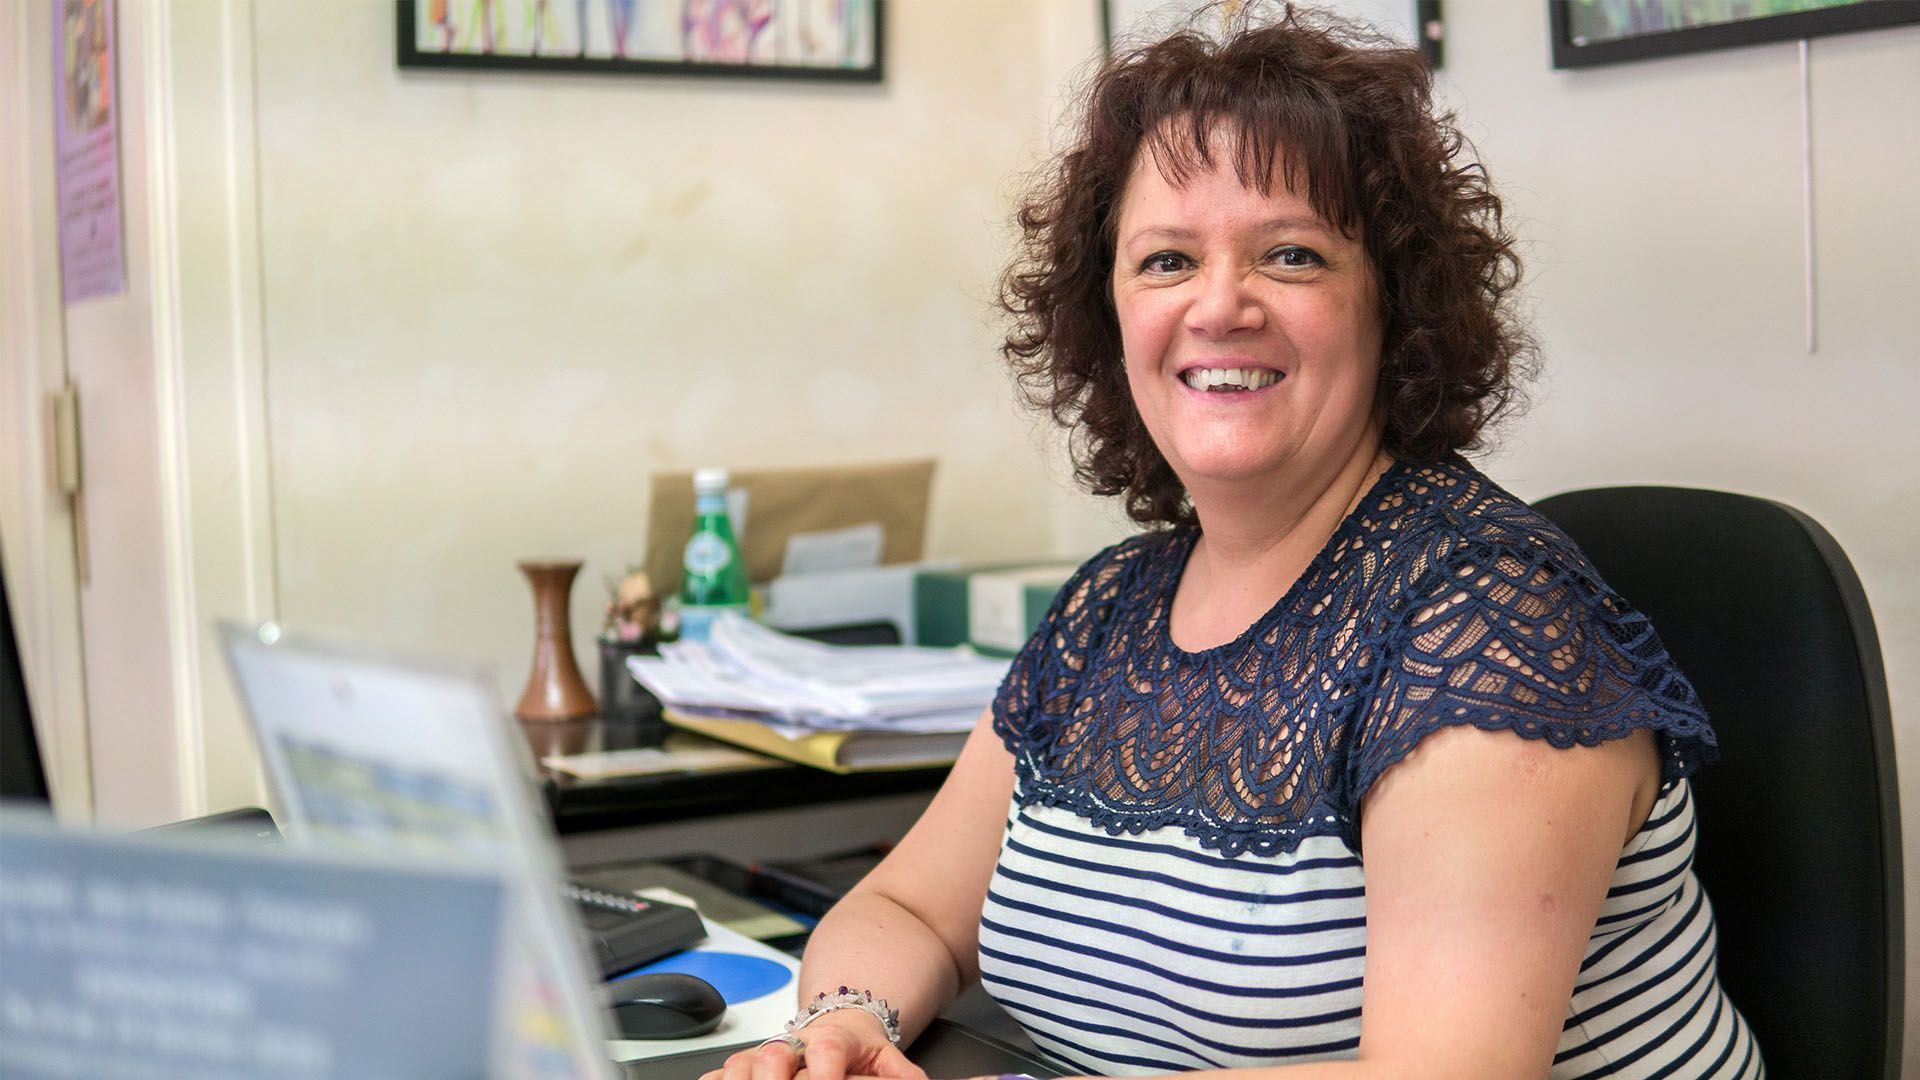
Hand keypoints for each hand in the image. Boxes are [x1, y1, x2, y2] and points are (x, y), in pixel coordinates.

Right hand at [700, 1012, 924, 1079]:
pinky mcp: (744, 1065)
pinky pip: (720, 1073)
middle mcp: (793, 1043)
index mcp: (832, 1040)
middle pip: (774, 1054)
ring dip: (742, 1079)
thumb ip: (902, 1075)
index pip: (827, 1050)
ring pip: (742, 1063)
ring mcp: (764, 1054)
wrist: (837, 1023)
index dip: (824, 1072)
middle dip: (772, 1077)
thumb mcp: (887, 1057)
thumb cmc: (858, 1048)